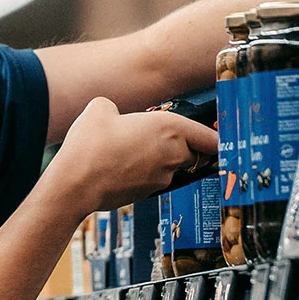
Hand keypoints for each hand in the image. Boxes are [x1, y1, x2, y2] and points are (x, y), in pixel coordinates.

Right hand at [45, 97, 217, 214]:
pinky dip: (144, 174)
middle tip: (156, 137)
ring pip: (172, 166)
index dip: (218, 137)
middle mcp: (173, 154)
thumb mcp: (98, 108)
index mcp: (169, 128)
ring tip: (129, 152)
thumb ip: (114, 106)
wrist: (75, 184)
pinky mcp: (149, 193)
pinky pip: (154, 179)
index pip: (209, 136)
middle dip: (181, 146)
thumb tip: (113, 113)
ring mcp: (162, 177)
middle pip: (192, 152)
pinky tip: (120, 167)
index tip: (223, 137)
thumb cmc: (89, 146)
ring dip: (160, 160)